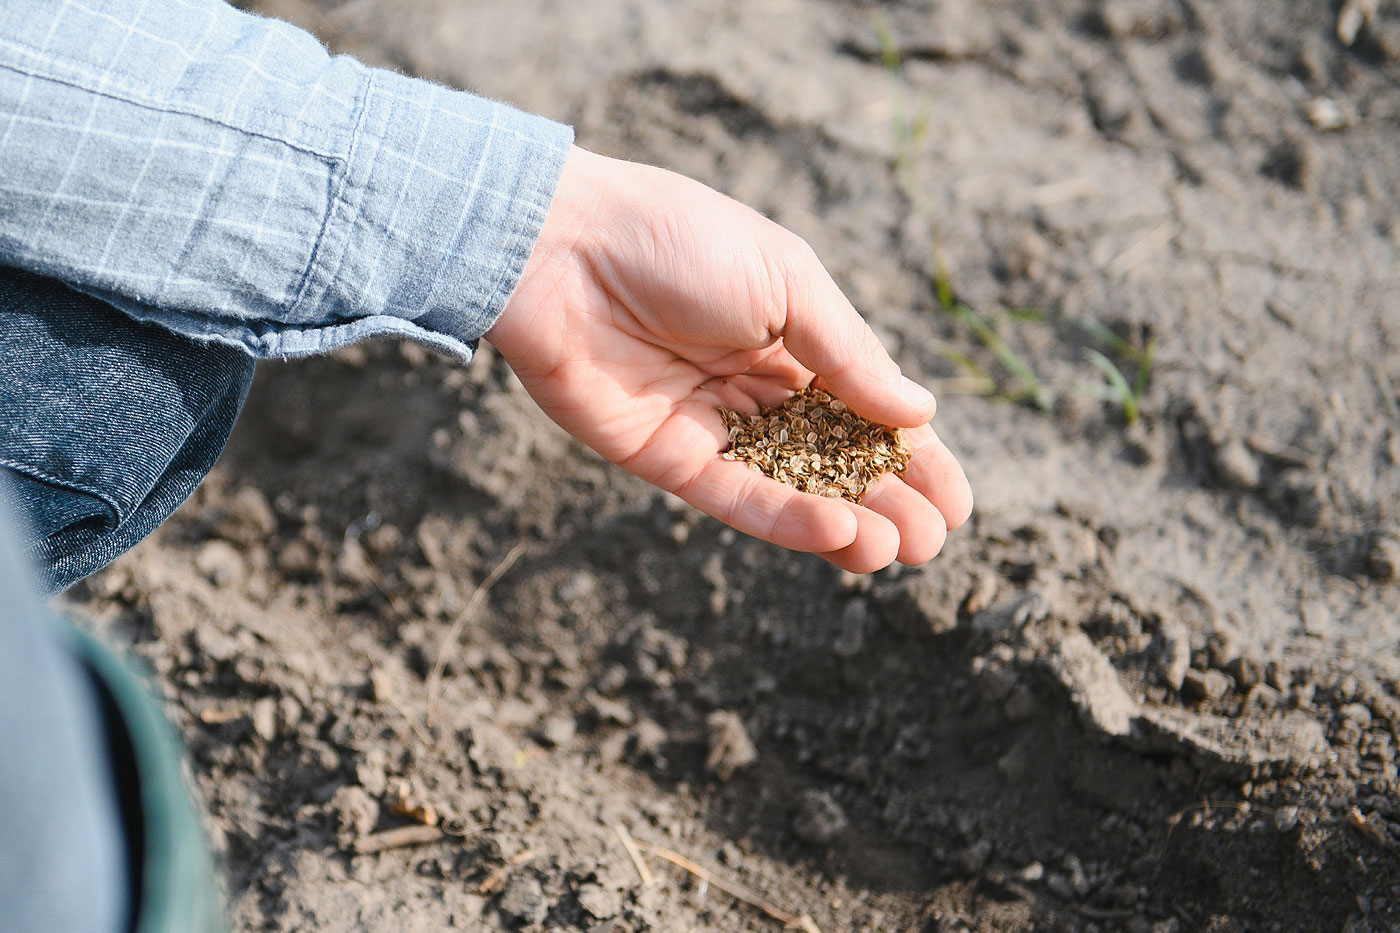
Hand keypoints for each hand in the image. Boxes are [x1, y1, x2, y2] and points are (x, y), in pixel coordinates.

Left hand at [487, 147, 971, 572]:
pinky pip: (736, 496)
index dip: (913, 454)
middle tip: (935, 541)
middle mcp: (754, 387)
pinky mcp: (664, 457)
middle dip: (888, 498)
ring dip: (846, 522)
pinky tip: (839, 533)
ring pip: (790, 487)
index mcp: (790, 336)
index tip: (958, 500)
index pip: (866, 407)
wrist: (562, 245)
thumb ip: (848, 352)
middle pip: (834, 457)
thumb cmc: (677, 239)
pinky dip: (786, 519)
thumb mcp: (786, 281)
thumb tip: (919, 411)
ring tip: (898, 552)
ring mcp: (709, 426)